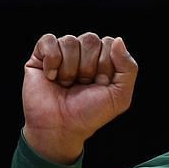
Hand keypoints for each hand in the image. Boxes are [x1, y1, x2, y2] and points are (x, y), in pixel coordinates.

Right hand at [21, 33, 138, 163]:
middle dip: (88, 67)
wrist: (61, 128)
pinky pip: (48, 40)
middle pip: (90, 39)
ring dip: (70, 68)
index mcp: (103, 58)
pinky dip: (52, 60)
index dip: (105, 65)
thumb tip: (118, 40)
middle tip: (82, 85)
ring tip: (67, 84)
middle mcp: (83, 53)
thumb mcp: (120, 95)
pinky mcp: (39, 57)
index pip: (109, 43)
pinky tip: (52, 77)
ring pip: (70, 40)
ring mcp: (61, 53)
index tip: (100, 84)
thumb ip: (128, 67)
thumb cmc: (90, 113)